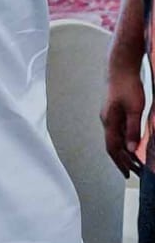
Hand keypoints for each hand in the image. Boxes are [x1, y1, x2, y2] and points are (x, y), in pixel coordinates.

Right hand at [102, 55, 145, 177]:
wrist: (120, 68)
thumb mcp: (135, 110)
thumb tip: (131, 149)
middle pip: (113, 146)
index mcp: (109, 121)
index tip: (128, 174)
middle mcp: (107, 120)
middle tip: (135, 173)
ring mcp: (109, 116)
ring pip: (116, 139)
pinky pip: (118, 132)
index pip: (113, 148)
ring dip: (125, 152)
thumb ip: (133, 130)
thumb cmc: (127, 86)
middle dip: (123, 161)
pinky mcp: (114, 112)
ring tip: (136, 162)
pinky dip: (125, 142)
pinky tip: (133, 143)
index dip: (120, 162)